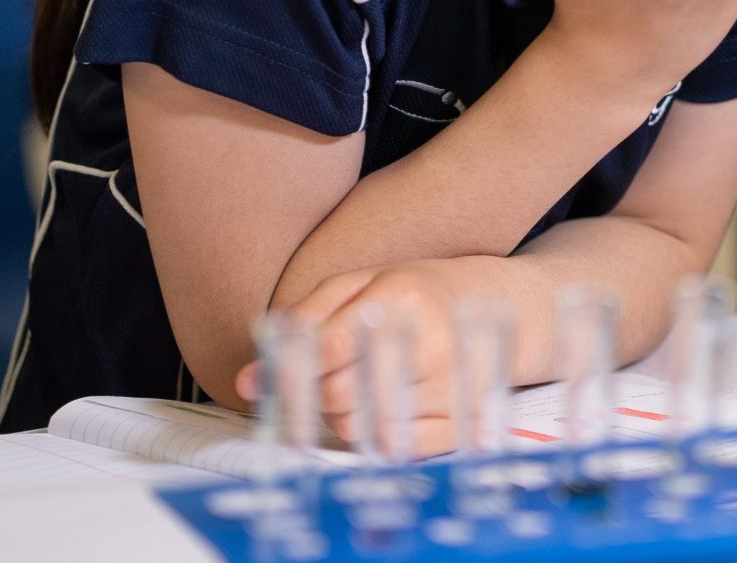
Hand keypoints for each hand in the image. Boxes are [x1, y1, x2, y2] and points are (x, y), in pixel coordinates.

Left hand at [237, 259, 485, 458]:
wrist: (487, 305)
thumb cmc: (407, 296)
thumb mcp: (355, 286)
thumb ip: (300, 325)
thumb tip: (249, 382)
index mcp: (401, 298)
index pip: (326, 350)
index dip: (286, 374)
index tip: (260, 386)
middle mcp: (432, 343)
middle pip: (337, 396)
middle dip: (316, 394)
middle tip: (325, 377)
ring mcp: (450, 387)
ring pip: (357, 428)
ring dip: (343, 416)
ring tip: (363, 385)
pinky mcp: (460, 423)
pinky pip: (390, 450)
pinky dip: (374, 437)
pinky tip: (384, 409)